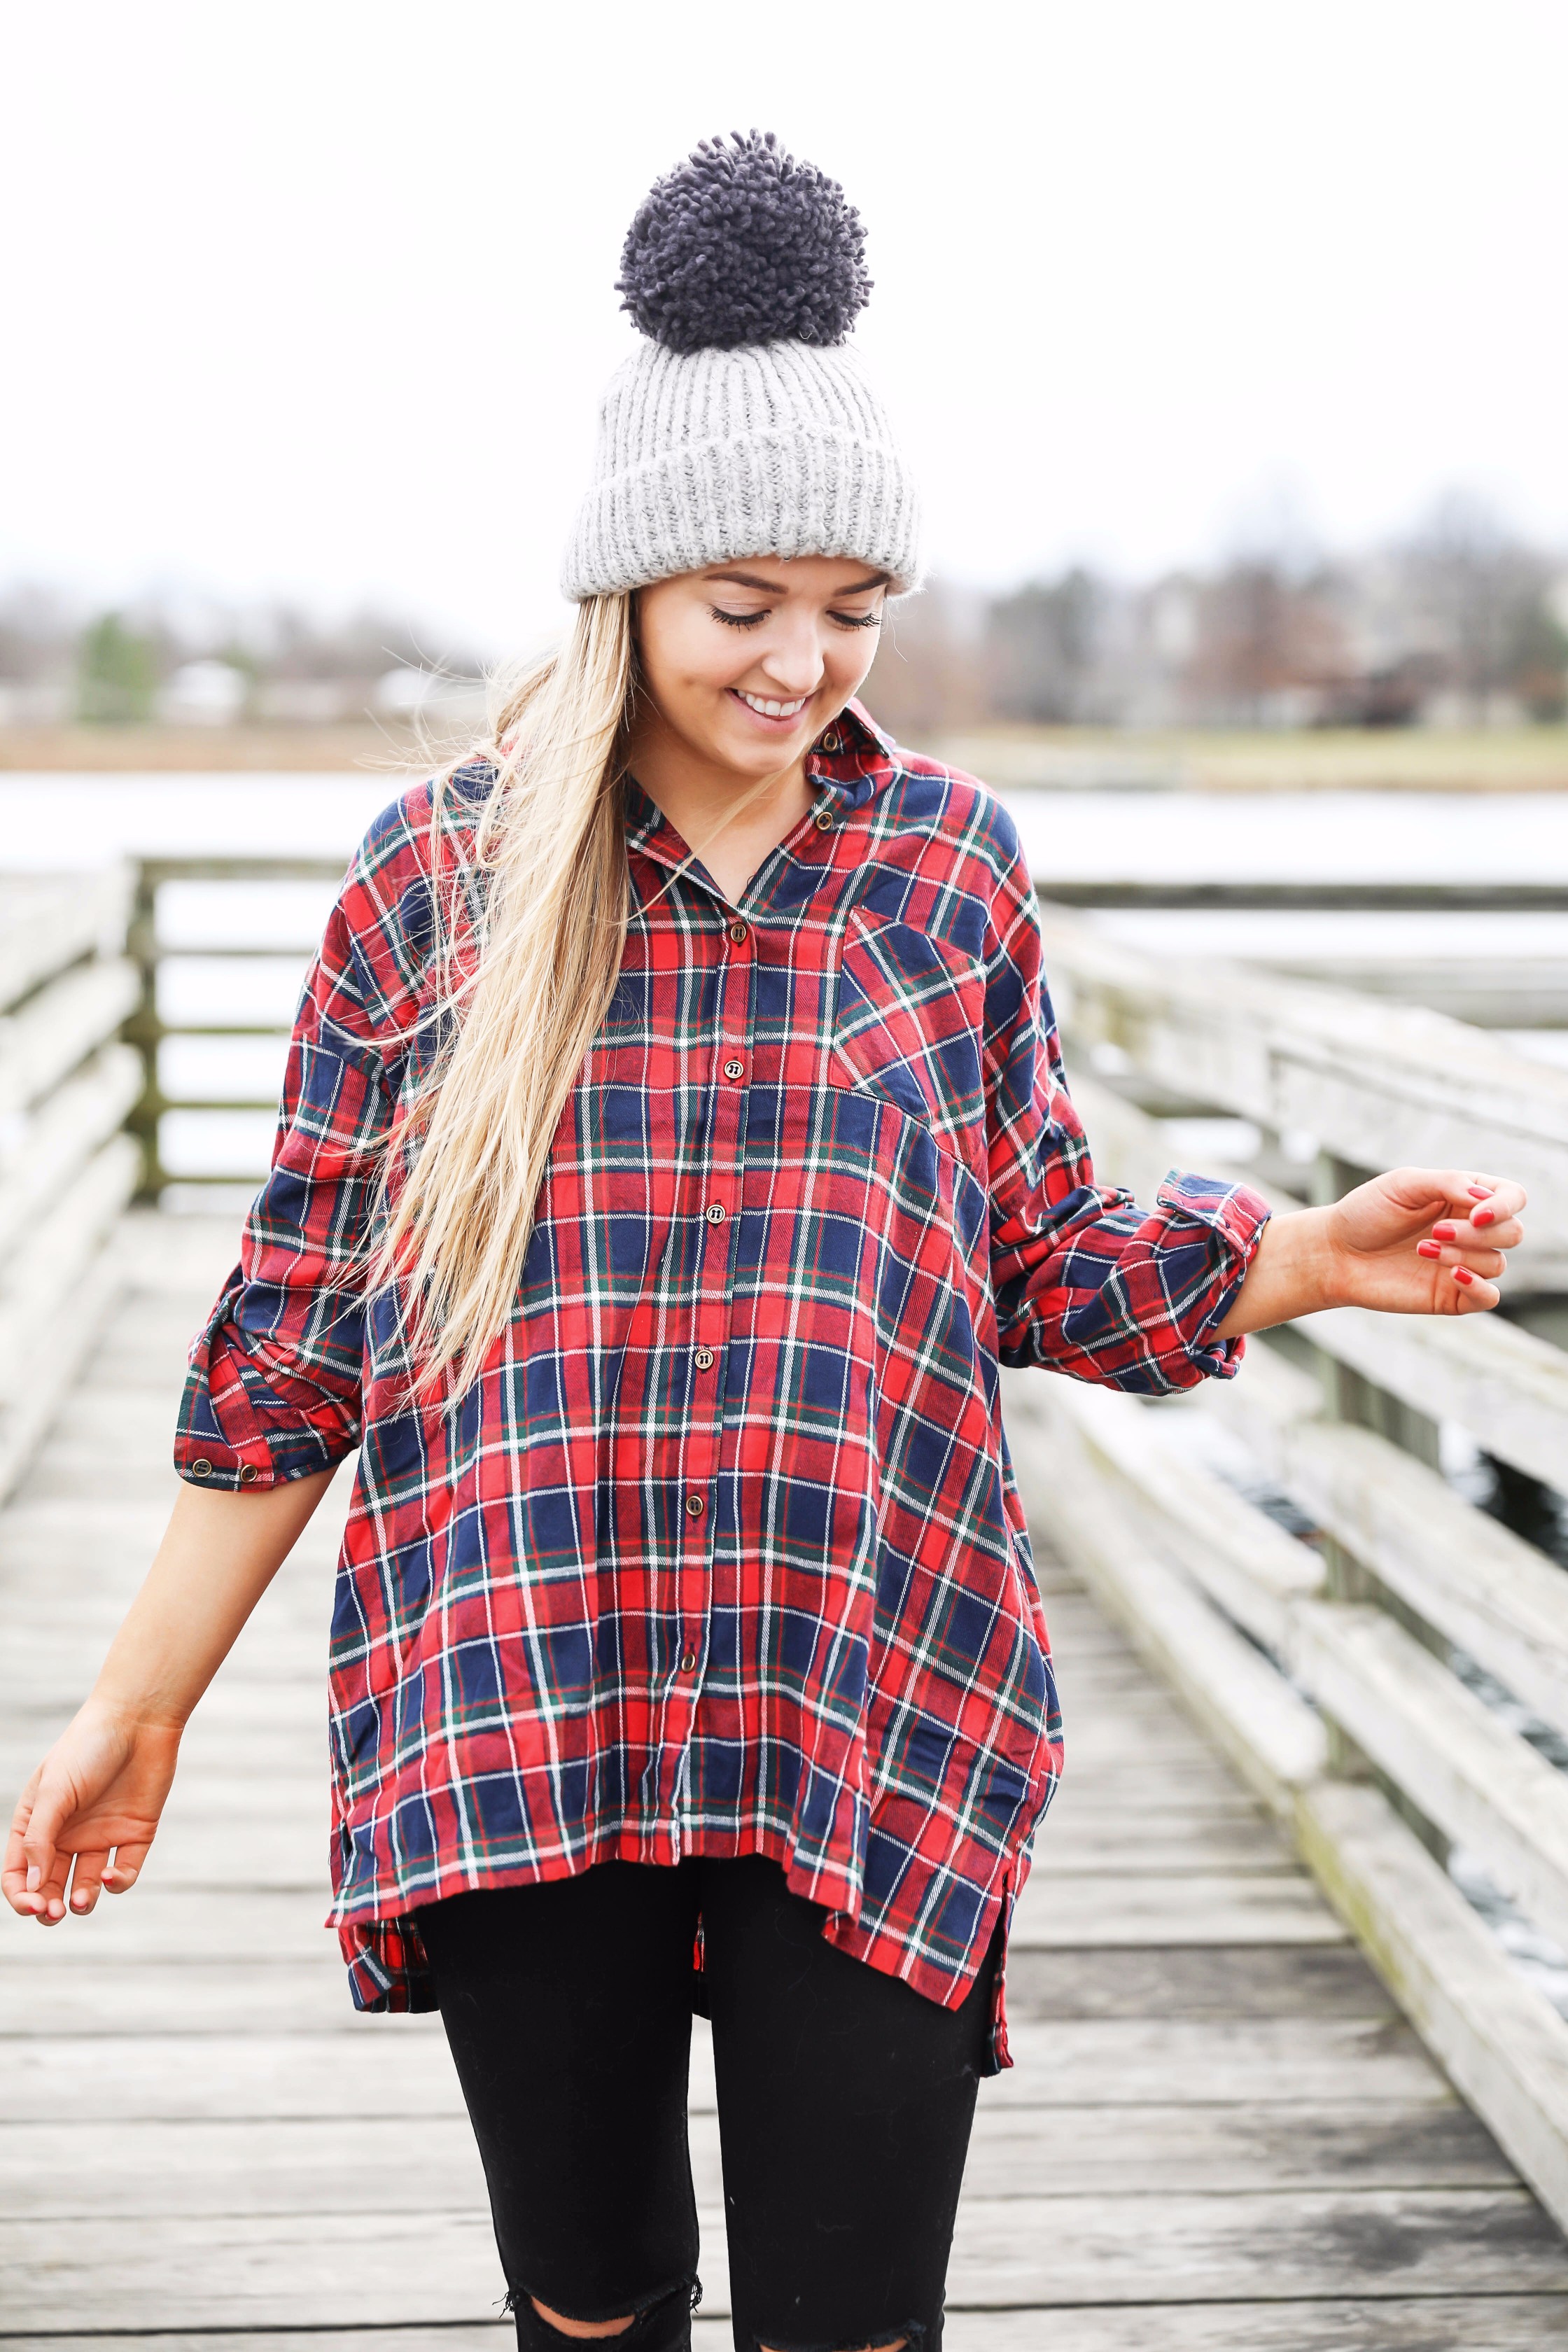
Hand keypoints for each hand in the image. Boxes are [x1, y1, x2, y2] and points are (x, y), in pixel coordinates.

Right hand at [3, 1702, 180, 1925]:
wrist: (140, 1720)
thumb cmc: (88, 1747)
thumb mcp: (54, 1792)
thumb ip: (40, 1839)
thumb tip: (29, 1886)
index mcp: (37, 1822)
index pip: (18, 1871)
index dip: (20, 1895)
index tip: (32, 1905)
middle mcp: (67, 1834)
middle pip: (50, 1885)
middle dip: (49, 1906)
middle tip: (54, 1912)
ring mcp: (101, 1836)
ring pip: (86, 1886)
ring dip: (81, 1901)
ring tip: (81, 1901)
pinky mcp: (134, 1835)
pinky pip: (123, 1873)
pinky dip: (116, 1883)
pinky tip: (109, 1877)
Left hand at [1324, 1167, 1526, 1315]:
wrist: (1335, 1252)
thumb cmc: (1367, 1212)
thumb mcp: (1405, 1184)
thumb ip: (1449, 1183)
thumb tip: (1486, 1199)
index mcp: (1465, 1198)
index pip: (1513, 1197)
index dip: (1505, 1205)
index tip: (1476, 1213)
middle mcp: (1471, 1230)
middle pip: (1512, 1233)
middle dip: (1478, 1233)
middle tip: (1436, 1231)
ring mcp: (1463, 1263)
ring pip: (1497, 1263)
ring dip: (1462, 1254)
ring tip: (1422, 1249)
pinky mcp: (1452, 1295)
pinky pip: (1490, 1297)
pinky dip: (1478, 1287)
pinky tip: (1451, 1274)